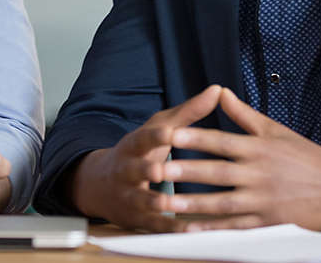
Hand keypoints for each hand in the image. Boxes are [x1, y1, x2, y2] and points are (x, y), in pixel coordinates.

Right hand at [70, 84, 222, 231]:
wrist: (102, 184)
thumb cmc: (141, 150)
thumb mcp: (158, 128)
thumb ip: (189, 112)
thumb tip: (217, 90)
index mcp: (134, 145)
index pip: (143, 138)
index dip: (155, 136)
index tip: (168, 132)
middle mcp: (127, 170)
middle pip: (136, 170)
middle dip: (147, 171)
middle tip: (161, 171)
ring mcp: (129, 195)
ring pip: (141, 200)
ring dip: (156, 203)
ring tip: (172, 205)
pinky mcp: (135, 219)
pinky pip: (153, 225)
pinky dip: (169, 228)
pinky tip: (188, 231)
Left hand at [164, 87, 320, 230]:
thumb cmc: (306, 156)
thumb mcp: (275, 130)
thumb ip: (243, 114)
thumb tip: (219, 90)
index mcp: (259, 148)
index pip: (221, 141)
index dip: (195, 138)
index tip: (171, 135)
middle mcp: (259, 173)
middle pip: (217, 172)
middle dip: (186, 171)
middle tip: (159, 169)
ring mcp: (262, 200)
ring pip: (222, 202)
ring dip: (193, 203)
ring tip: (167, 202)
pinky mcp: (267, 222)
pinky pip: (236, 226)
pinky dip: (214, 229)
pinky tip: (192, 229)